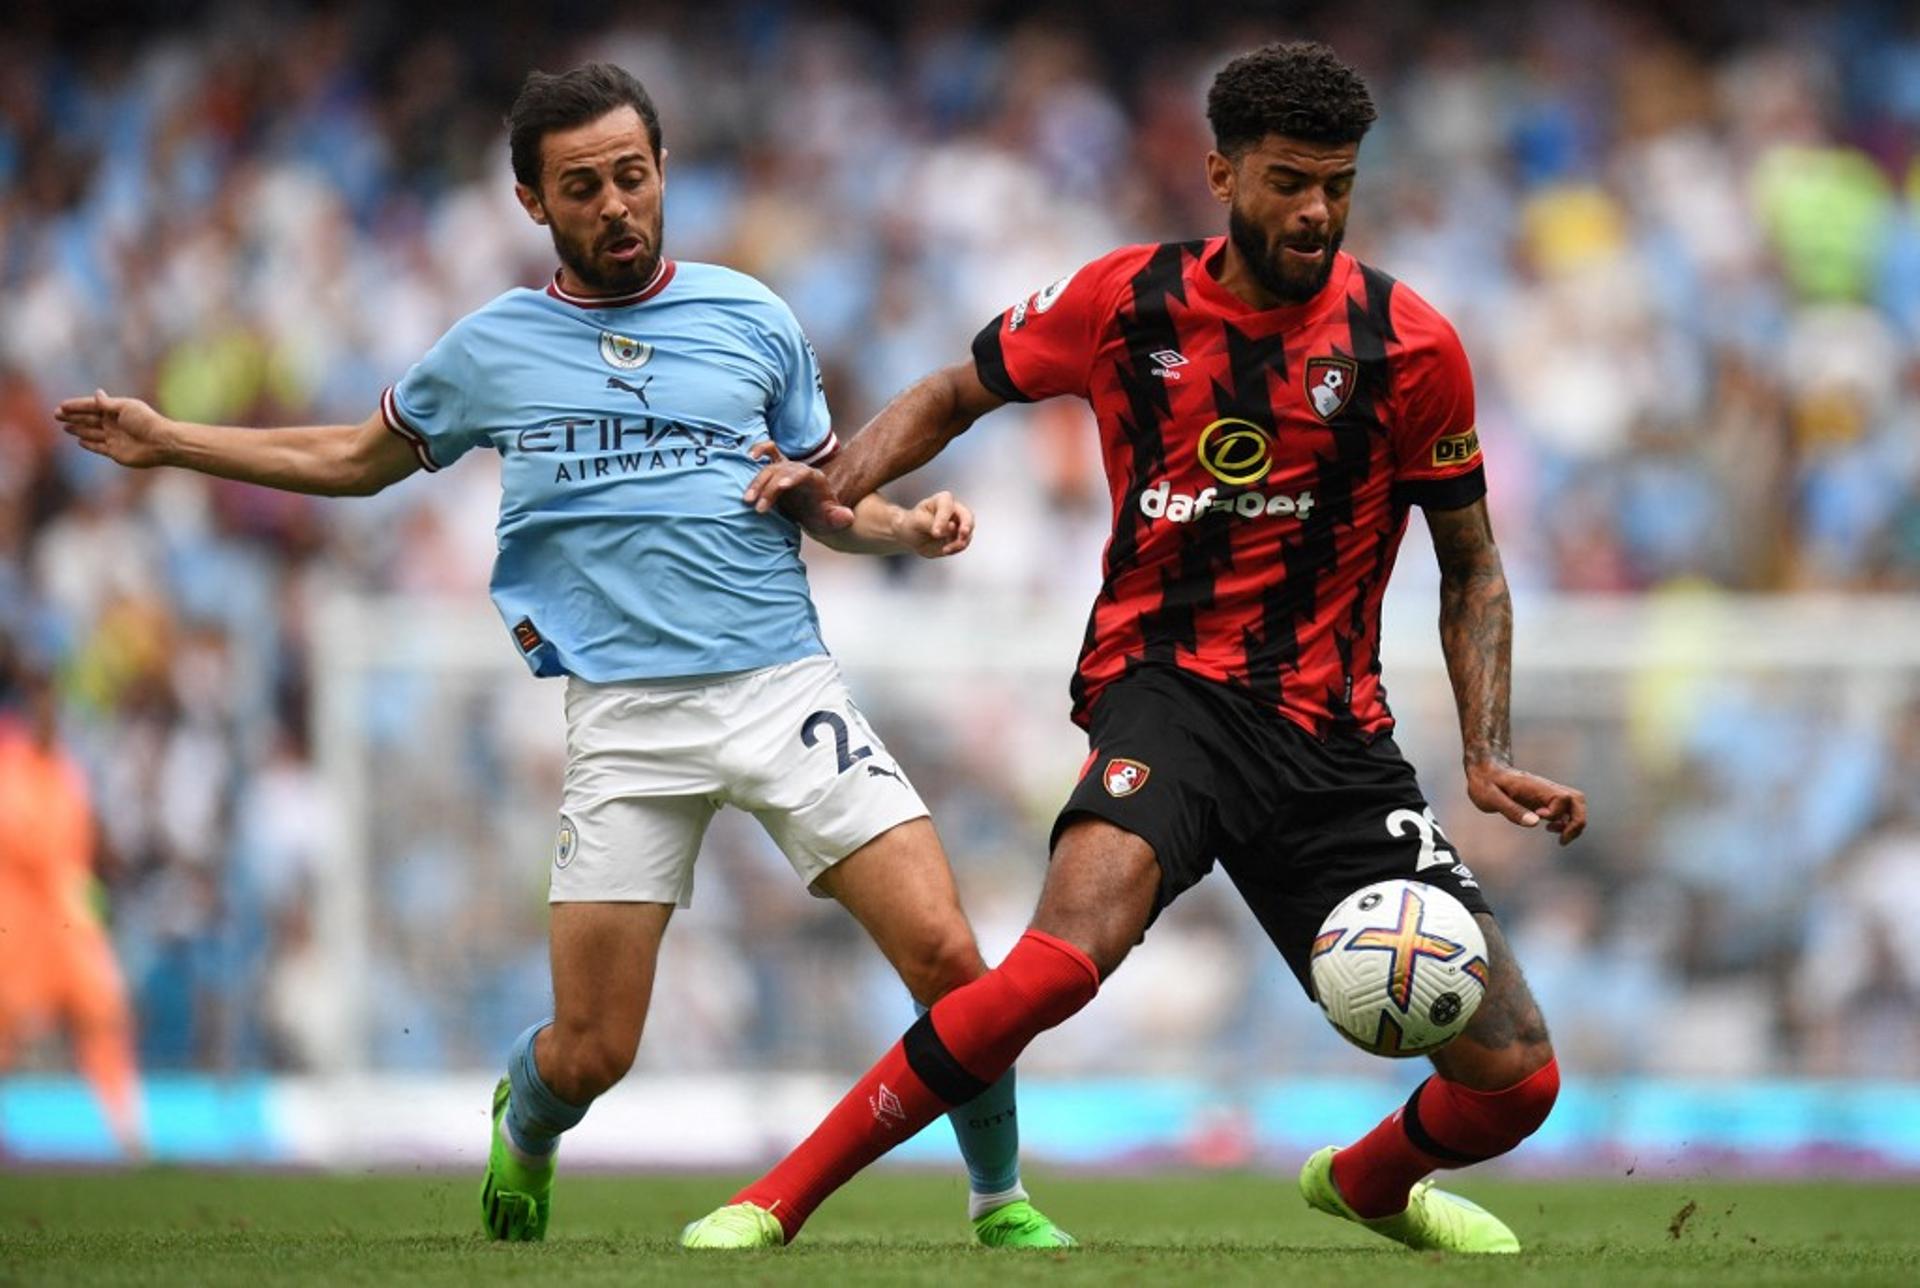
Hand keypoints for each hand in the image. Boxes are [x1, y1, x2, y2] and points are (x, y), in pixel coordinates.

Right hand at [54, 390, 173, 468]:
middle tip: (56, 414)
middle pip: (89, 419)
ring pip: (91, 432)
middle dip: (72, 417)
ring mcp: (114, 438)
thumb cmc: (146, 422)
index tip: (61, 405)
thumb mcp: (127, 407)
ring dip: (78, 429)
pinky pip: (98, 447)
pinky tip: (80, 441)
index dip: (76, 406)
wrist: (161, 443)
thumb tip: (97, 393)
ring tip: (65, 427)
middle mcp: (114, 423)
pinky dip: (89, 444)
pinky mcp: (115, 452)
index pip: (92, 406)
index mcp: (116, 410)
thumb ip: (108, 404)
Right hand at [743, 441, 852, 532]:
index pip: (803, 474)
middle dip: (769, 489)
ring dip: (757, 483)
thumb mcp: (832, 520)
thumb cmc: (823, 516)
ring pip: (770, 468)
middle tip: (760, 509)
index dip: (792, 478)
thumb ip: (840, 518)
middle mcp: (800, 470)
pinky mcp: (777, 468)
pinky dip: (759, 450)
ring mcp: (788, 467)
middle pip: (782, 473)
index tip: (781, 486)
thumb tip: (848, 517)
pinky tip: (748, 457)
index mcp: (815, 479)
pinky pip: (769, 451)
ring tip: (747, 500)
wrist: (815, 511)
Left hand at [893, 491, 973, 557]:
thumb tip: (952, 527)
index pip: (947, 507)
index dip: (943, 520)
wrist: (912, 536)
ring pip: (967, 533)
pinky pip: (963, 544)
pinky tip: (945, 550)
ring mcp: (959, 524)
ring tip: (945, 549)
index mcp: (942, 500)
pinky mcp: (959, 538)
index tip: (935, 533)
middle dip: (966, 526)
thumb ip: (933, 523)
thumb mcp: (917, 522)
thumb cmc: (914, 523)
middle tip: (962, 535)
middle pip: (967, 516)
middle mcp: (955, 510)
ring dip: (959, 542)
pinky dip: (956, 549)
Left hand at [1464, 760, 1586, 845]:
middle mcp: (1546, 789)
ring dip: (1574, 823)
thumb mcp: (1491, 798)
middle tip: (1561, 838)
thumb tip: (1535, 822)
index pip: (1562, 797)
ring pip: (1576, 805)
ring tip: (1559, 837)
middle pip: (1577, 800)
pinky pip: (1567, 809)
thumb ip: (1512, 809)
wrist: (1485, 771)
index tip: (1538, 816)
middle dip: (1576, 822)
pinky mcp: (1545, 799)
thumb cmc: (1485, 783)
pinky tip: (1550, 829)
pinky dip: (1566, 822)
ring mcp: (1548, 793)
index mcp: (1535, 787)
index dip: (1555, 812)